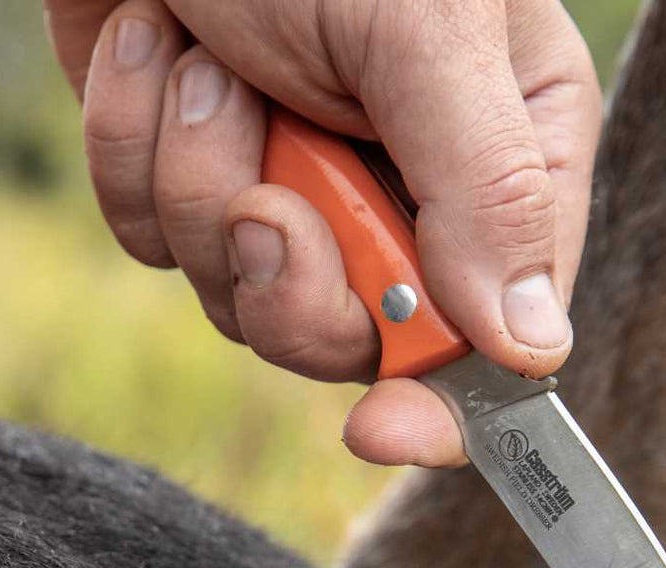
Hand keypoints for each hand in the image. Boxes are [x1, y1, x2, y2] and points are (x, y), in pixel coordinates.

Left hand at [45, 0, 599, 466]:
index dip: (442, 401)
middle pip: (351, 341)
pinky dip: (134, 149)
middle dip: (289, 276)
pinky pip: (151, 236)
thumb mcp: (426, 30)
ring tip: (207, 60)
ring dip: (200, 180)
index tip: (383, 429)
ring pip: (234, 296)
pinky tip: (153, 47)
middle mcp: (398, 190)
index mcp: (498, 159)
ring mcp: (287, 185)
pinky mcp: (187, 170)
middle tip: (268, 191)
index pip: (494, 336)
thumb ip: (488, 188)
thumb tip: (530, 350)